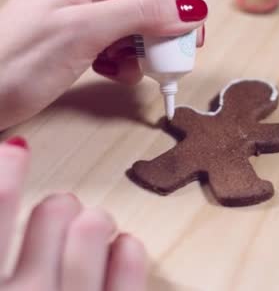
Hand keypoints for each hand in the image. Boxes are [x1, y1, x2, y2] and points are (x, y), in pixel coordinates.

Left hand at [0, 0, 207, 129]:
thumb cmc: (13, 57)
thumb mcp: (85, 29)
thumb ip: (141, 12)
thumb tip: (189, 7)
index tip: (188, 7)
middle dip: (166, 20)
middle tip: (177, 44)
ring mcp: (89, 13)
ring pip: (142, 21)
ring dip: (147, 46)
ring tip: (133, 63)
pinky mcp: (89, 40)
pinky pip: (126, 43)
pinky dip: (129, 61)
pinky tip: (114, 71)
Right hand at [0, 137, 146, 290]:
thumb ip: (4, 247)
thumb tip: (34, 193)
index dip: (6, 170)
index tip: (18, 148)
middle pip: (54, 211)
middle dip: (61, 204)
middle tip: (65, 207)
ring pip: (93, 228)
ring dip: (97, 220)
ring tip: (97, 227)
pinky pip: (129, 266)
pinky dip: (128, 250)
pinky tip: (125, 245)